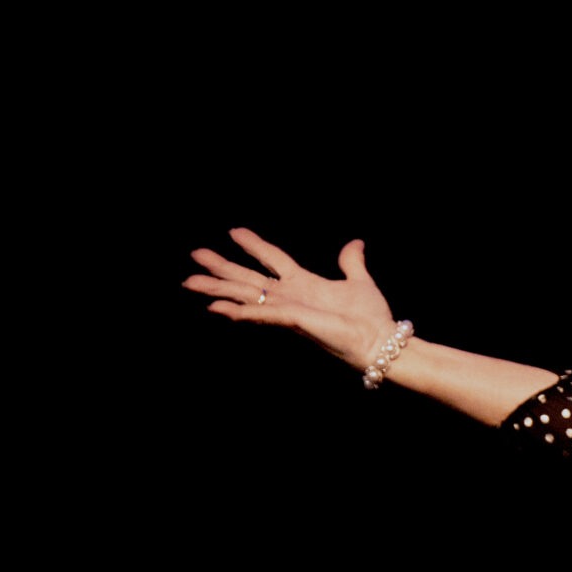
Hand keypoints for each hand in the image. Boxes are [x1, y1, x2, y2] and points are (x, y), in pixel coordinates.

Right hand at [183, 228, 397, 368]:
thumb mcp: (359, 282)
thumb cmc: (370, 317)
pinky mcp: (293, 320)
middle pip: (248, 278)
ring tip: (190, 281)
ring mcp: (289, 308)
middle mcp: (291, 296)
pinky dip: (239, 311)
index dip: (254, 245)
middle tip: (195, 254)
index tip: (233, 231)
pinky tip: (216, 308)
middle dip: (221, 267)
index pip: (272, 259)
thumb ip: (351, 262)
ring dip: (218, 288)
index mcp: (304, 283)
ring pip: (246, 295)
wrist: (380, 340)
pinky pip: (261, 314)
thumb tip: (356, 243)